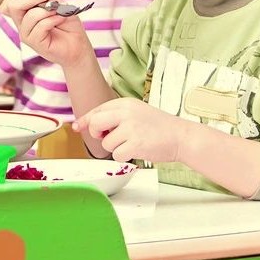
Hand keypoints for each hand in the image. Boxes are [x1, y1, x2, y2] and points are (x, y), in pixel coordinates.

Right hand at [0, 0, 93, 67]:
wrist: (79, 46)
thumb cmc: (68, 26)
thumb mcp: (60, 5)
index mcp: (25, 14)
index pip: (11, 2)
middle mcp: (22, 24)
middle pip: (13, 6)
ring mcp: (27, 35)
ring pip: (30, 16)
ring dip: (48, 10)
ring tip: (60, 12)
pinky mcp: (35, 43)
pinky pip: (40, 26)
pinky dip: (53, 19)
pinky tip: (61, 19)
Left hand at [74, 98, 191, 163]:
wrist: (182, 136)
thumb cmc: (158, 127)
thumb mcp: (135, 113)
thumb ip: (112, 116)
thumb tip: (82, 125)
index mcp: (125, 103)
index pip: (97, 110)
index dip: (86, 120)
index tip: (77, 127)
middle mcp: (126, 113)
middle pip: (96, 124)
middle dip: (97, 134)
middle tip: (109, 137)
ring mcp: (131, 128)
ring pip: (106, 143)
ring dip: (116, 148)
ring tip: (132, 143)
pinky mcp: (135, 144)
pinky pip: (116, 155)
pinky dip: (124, 156)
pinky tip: (137, 151)